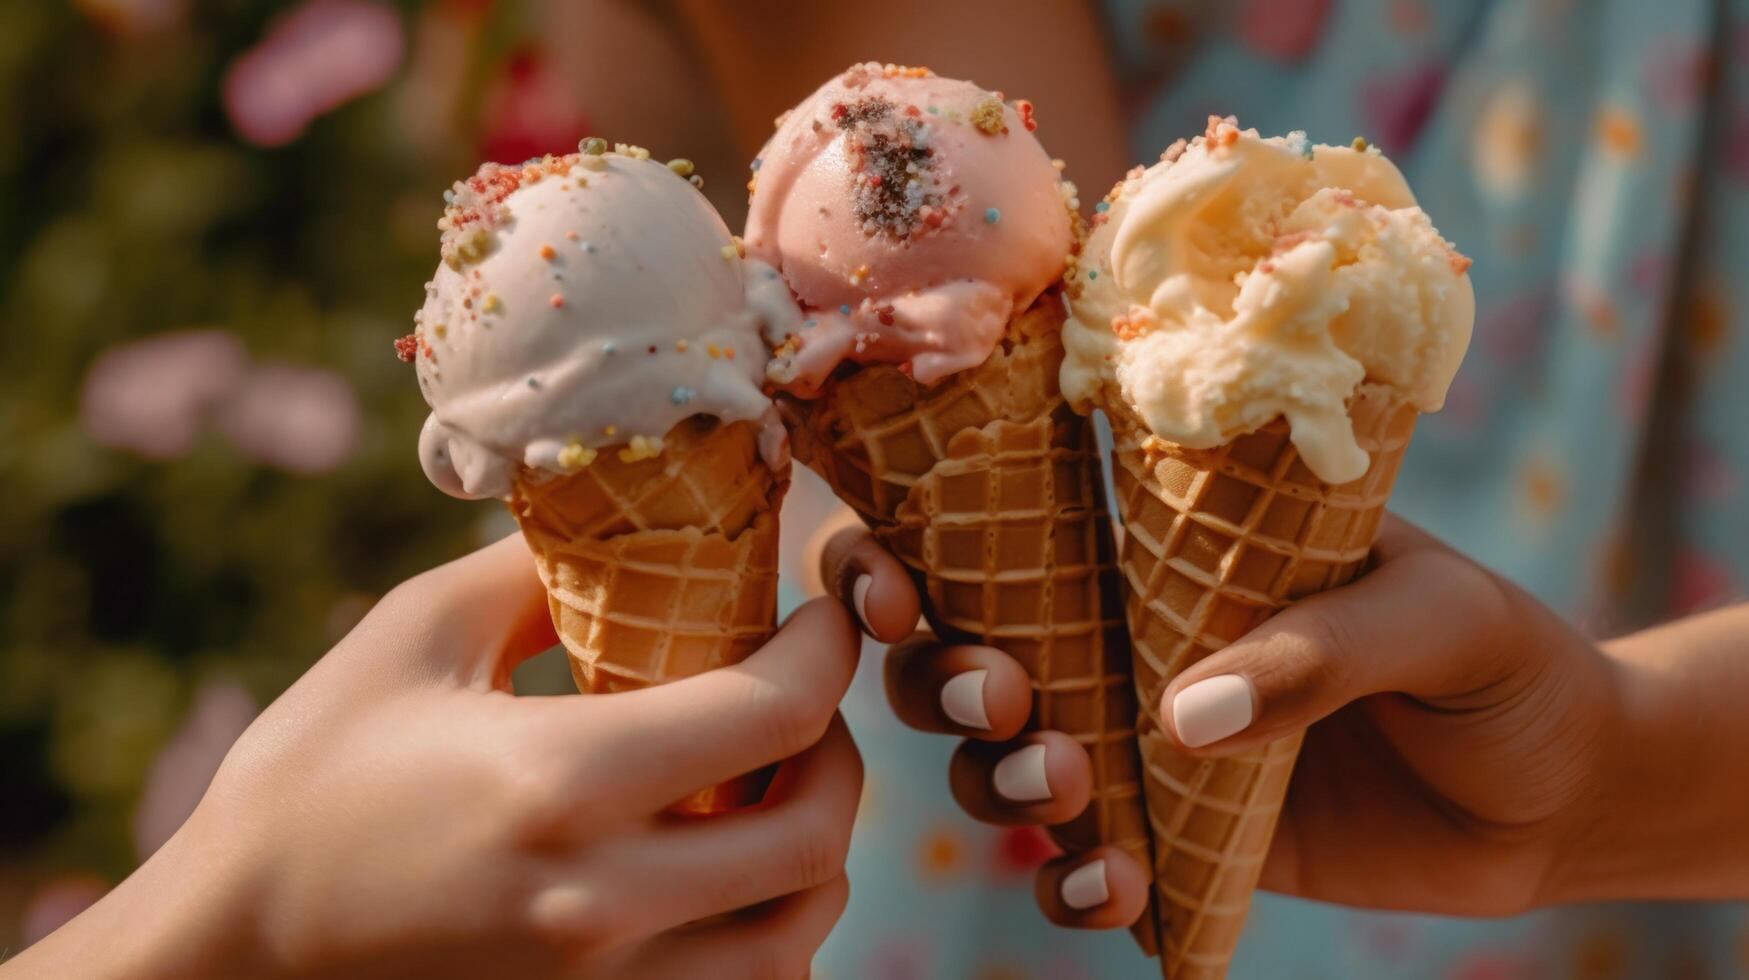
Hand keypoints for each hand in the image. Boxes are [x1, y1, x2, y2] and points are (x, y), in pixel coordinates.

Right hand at [9, 535, 864, 979]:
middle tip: (803, 706)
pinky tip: (725, 882)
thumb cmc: (309, 783)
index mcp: (559, 784)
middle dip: (837, 755)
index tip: (821, 617)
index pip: (774, 713)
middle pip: (815, 838)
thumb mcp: (409, 641)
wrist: (232, 953)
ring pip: (797, 936)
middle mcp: (602, 903)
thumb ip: (534, 571)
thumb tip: (639, 527)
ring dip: (813, 854)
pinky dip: (769, 936)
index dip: (828, 651)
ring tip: (771, 794)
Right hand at [869, 514, 1623, 928]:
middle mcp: (1121, 644)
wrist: (1564, 787)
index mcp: (1156, 553)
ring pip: (997, 768)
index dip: (903, 552)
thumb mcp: (1434, 619)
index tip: (894, 591)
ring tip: (1072, 794)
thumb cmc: (1500, 659)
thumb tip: (1181, 722)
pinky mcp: (1173, 843)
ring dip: (999, 786)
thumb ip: (1316, 651)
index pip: (990, 529)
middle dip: (940, 681)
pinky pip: (1082, 869)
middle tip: (1003, 703)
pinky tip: (1114, 892)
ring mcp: (1139, 748)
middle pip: (957, 655)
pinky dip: (1073, 887)